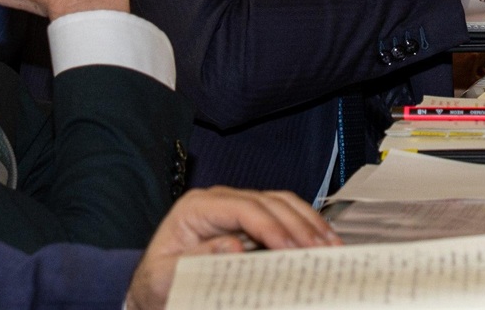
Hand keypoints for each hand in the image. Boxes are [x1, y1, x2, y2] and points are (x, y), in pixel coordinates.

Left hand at [125, 187, 338, 309]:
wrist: (154, 285)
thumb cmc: (158, 282)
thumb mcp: (166, 277)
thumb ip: (197, 260)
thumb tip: (232, 246)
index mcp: (196, 208)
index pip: (243, 208)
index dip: (271, 226)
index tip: (290, 249)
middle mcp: (219, 200)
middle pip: (268, 202)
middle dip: (297, 226)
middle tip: (320, 251)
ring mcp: (236, 206)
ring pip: (281, 202)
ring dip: (308, 223)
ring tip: (330, 245)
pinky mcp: (250, 219)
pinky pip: (284, 214)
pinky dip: (305, 226)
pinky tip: (321, 240)